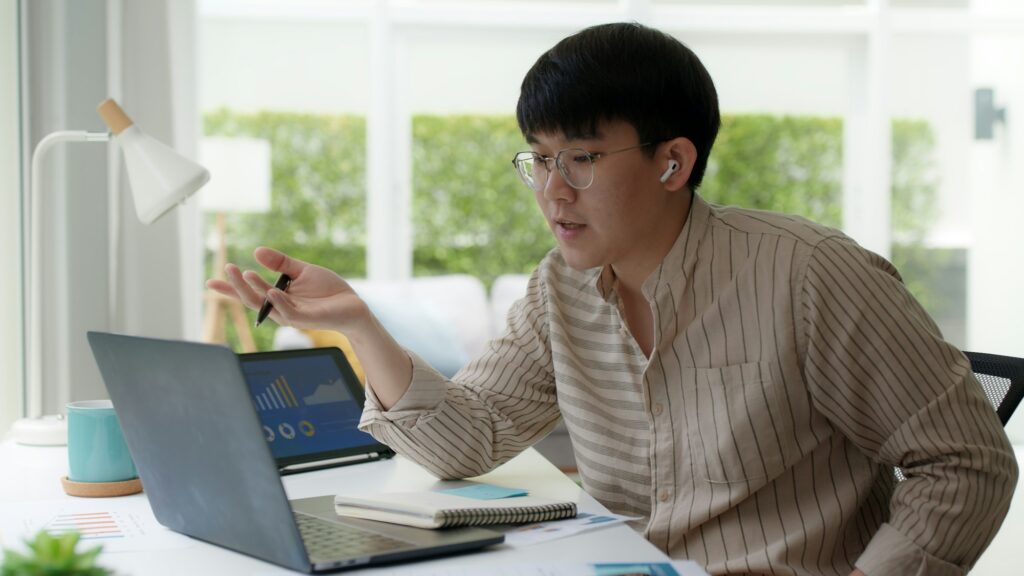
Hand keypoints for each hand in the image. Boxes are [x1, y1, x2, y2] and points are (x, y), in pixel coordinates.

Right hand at [206, 246, 369, 332]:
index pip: (248, 293)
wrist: (352, 304)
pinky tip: (271, 291)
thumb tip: (257, 251)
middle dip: (237, 286)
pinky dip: (279, 302)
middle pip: (252, 299)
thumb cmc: (327, 290)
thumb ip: (281, 263)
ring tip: (245, 273)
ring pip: (267, 305)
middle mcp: (280, 308)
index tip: (210, 282)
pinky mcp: (306, 319)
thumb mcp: (302, 271)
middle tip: (227, 269)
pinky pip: (289, 312)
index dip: (229, 289)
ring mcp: (292, 315)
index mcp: (276, 297)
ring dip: (255, 290)